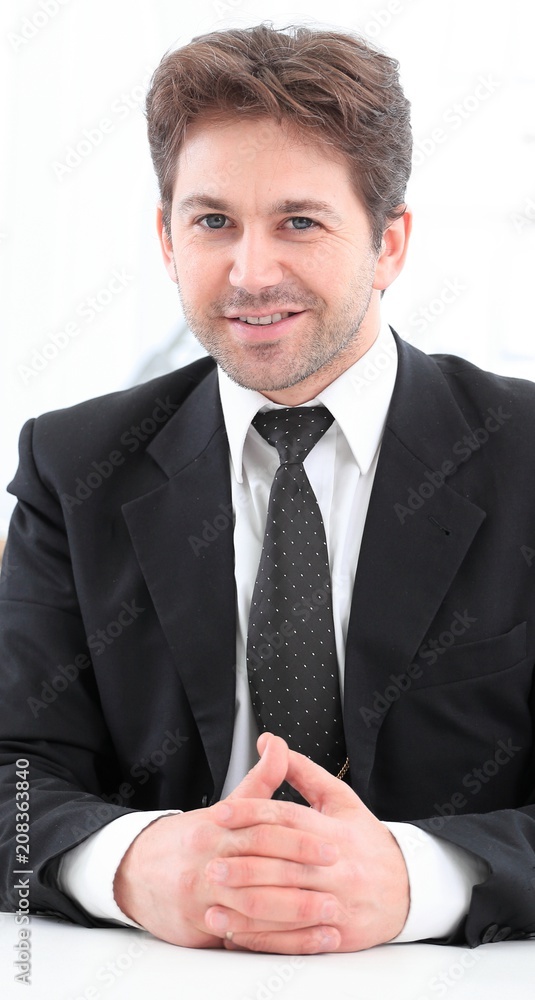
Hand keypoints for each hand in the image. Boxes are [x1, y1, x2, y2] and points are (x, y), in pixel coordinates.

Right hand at [113, 734, 337, 948]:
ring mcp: (199, 897)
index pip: (261, 830)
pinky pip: (241, 937)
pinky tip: (303, 939)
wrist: (135, 871)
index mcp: (215, 828)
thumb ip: (259, 781)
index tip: (330, 844)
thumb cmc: (190, 838)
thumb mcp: (225, 806)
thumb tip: (278, 744)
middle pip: (259, 868)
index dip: (299, 839)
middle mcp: (206, 861)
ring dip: (294, 912)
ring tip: (329, 912)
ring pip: (253, 906)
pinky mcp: (196, 928)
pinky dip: (275, 940)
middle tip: (338, 879)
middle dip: (302, 875)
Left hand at [204, 734, 409, 953]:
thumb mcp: (340, 799)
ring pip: (287, 904)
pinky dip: (262, 936)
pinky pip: (294, 938)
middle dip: (244, 864)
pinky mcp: (337, 934)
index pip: (289, 819)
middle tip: (209, 862)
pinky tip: (234, 931)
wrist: (407, 887)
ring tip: (213, 899)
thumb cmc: (365, 839)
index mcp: (336, 830)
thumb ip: (302, 771)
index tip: (219, 814)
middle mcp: (338, 866)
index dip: (252, 813)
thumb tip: (269, 742)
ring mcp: (339, 902)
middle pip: (285, 864)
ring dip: (246, 904)